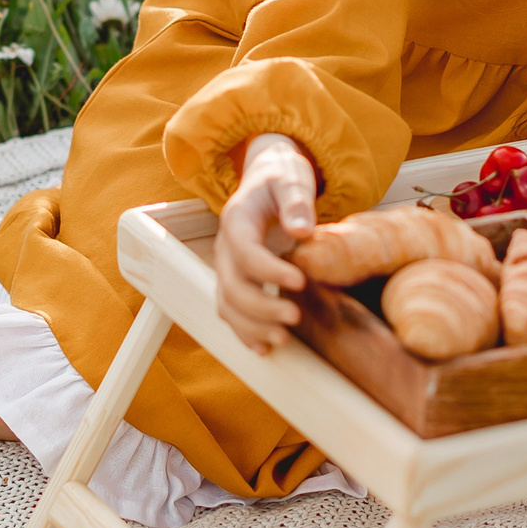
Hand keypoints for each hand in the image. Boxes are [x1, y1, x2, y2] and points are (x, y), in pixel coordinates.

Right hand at [214, 132, 317, 353]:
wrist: (266, 178)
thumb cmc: (281, 178)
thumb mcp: (291, 178)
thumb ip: (296, 201)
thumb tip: (300, 231)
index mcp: (236, 219)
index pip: (245, 251)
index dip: (269, 271)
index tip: (300, 282)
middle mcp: (225, 247)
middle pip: (231, 285)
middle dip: (261, 306)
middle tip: (295, 316)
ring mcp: (227, 267)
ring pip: (227, 305)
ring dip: (251, 327)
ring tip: (283, 339)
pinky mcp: (235, 281)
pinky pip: (231, 312)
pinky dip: (245, 333)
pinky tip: (266, 349)